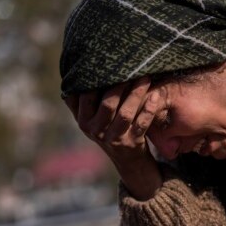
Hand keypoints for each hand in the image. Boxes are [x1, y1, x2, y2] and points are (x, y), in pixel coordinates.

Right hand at [63, 77, 166, 199]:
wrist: (128, 162)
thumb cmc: (108, 132)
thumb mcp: (89, 121)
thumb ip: (78, 102)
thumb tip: (70, 75)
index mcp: (83, 122)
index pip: (86, 97)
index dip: (97, 80)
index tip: (108, 64)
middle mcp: (97, 131)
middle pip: (108, 105)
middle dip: (120, 85)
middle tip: (131, 68)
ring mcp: (116, 138)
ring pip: (126, 113)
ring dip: (136, 94)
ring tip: (145, 77)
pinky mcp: (134, 143)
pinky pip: (143, 124)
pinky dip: (150, 110)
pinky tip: (156, 96)